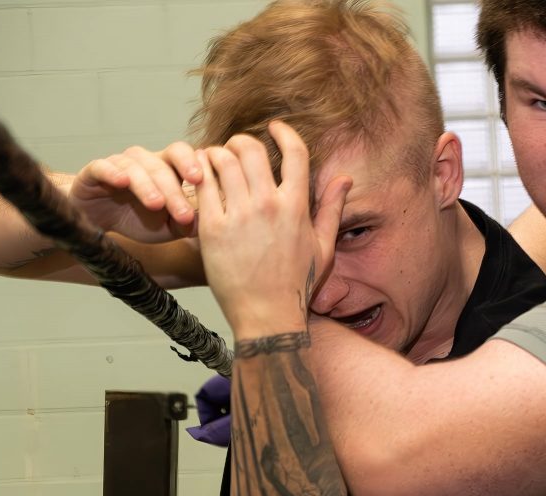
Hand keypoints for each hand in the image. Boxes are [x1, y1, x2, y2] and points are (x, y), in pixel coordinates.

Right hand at [70, 142, 203, 241]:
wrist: (98, 221)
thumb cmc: (137, 219)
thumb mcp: (167, 228)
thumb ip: (187, 224)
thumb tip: (209, 224)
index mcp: (167, 169)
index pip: (183, 156)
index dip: (193, 164)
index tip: (202, 181)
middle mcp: (145, 161)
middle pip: (162, 166)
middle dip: (174, 190)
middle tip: (183, 214)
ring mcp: (119, 163)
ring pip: (135, 167)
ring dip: (148, 186)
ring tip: (156, 204)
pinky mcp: (95, 170)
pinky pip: (102, 166)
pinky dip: (112, 172)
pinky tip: (122, 182)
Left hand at [195, 121, 350, 337]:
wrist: (267, 317)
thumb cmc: (297, 285)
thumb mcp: (324, 248)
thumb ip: (332, 209)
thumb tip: (345, 179)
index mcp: (296, 207)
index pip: (294, 152)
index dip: (283, 132)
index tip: (274, 127)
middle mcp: (268, 205)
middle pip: (250, 148)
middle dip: (243, 141)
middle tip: (238, 149)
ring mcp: (238, 216)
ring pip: (221, 160)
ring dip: (218, 155)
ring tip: (217, 163)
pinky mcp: (211, 229)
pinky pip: (201, 185)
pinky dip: (200, 176)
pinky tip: (202, 181)